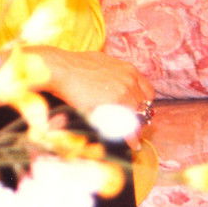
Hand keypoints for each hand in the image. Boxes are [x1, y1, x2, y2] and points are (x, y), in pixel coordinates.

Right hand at [30, 46, 154, 143]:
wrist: (60, 68)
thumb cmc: (75, 65)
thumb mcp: (101, 62)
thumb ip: (114, 73)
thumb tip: (114, 84)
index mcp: (128, 70)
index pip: (147, 92)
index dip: (143, 104)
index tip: (138, 113)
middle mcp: (129, 81)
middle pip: (144, 106)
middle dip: (140, 118)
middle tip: (135, 128)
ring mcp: (122, 94)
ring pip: (137, 117)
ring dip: (136, 129)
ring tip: (134, 139)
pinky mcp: (112, 107)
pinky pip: (127, 126)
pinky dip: (131, 138)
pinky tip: (132, 144)